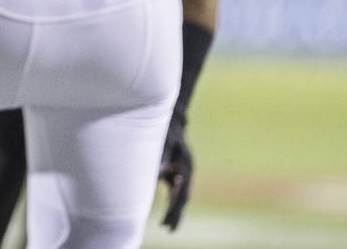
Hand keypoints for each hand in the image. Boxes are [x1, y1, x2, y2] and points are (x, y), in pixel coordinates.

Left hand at [158, 113, 193, 230]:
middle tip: (168, 228)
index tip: (170, 216)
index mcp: (186, 164)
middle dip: (176, 212)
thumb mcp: (164, 139)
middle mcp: (185, 170)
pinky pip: (174, 189)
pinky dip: (171, 199)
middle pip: (182, 195)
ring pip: (179, 194)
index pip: (182, 190)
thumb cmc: (166, 128)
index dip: (176, 204)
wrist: (172, 118)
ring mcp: (181, 171)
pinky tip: (166, 211)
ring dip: (174, 209)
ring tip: (167, 226)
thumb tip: (160, 173)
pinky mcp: (175, 170)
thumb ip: (163, 155)